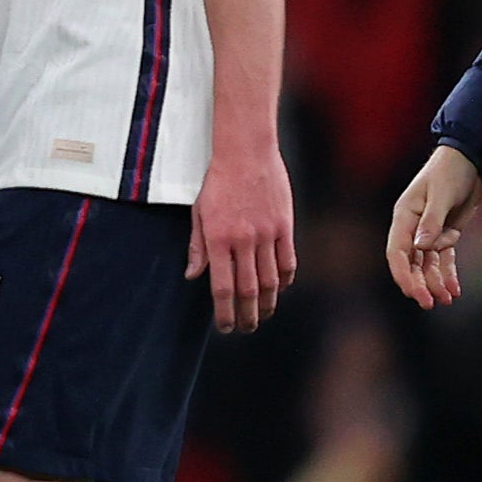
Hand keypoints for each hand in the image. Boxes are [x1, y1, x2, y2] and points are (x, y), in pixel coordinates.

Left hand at [189, 143, 296, 332]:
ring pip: (270, 282)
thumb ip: (197, 246)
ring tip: (262, 315)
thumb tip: (193, 276)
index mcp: (217, 238)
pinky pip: (288, 262)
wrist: (246, 152)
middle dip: (246, 316)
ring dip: (266, 304)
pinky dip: (284, 280)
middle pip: (247, 291)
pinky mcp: (284, 226)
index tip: (225, 327)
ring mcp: (266, 234)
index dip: (224, 313)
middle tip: (245, 329)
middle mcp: (243, 240)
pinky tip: (279, 289)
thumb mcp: (199, 212)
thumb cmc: (217, 181)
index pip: (222, 288)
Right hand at [386, 144, 481, 310]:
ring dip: (435, 282)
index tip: (414, 292)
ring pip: (428, 264)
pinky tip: (455, 290)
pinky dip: (449, 274)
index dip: (403, 274)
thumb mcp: (441, 194)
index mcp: (404, 216)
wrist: (470, 161)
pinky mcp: (445, 233)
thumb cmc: (449, 172)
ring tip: (448, 299)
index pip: (397, 251)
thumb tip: (420, 247)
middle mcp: (413, 227)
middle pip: (411, 262)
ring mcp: (429, 232)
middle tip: (431, 303)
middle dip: (419, 284)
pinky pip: (444, 259)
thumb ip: (431, 221)